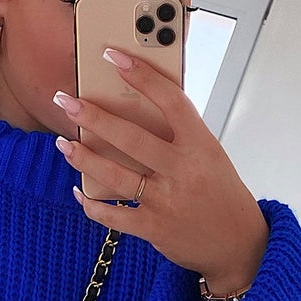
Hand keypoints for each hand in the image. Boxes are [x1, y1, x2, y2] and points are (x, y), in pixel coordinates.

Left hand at [52, 46, 269, 295]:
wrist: (238, 244)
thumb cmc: (220, 192)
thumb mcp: (210, 155)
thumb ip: (178, 135)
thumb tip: (135, 107)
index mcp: (202, 145)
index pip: (171, 101)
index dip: (142, 76)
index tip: (114, 57)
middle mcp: (183, 171)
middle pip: (131, 138)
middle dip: (93, 117)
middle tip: (65, 101)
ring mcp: (167, 202)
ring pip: (114, 176)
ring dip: (83, 158)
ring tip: (63, 143)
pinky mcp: (153, 229)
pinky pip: (112, 216)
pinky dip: (91, 204)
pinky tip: (78, 191)